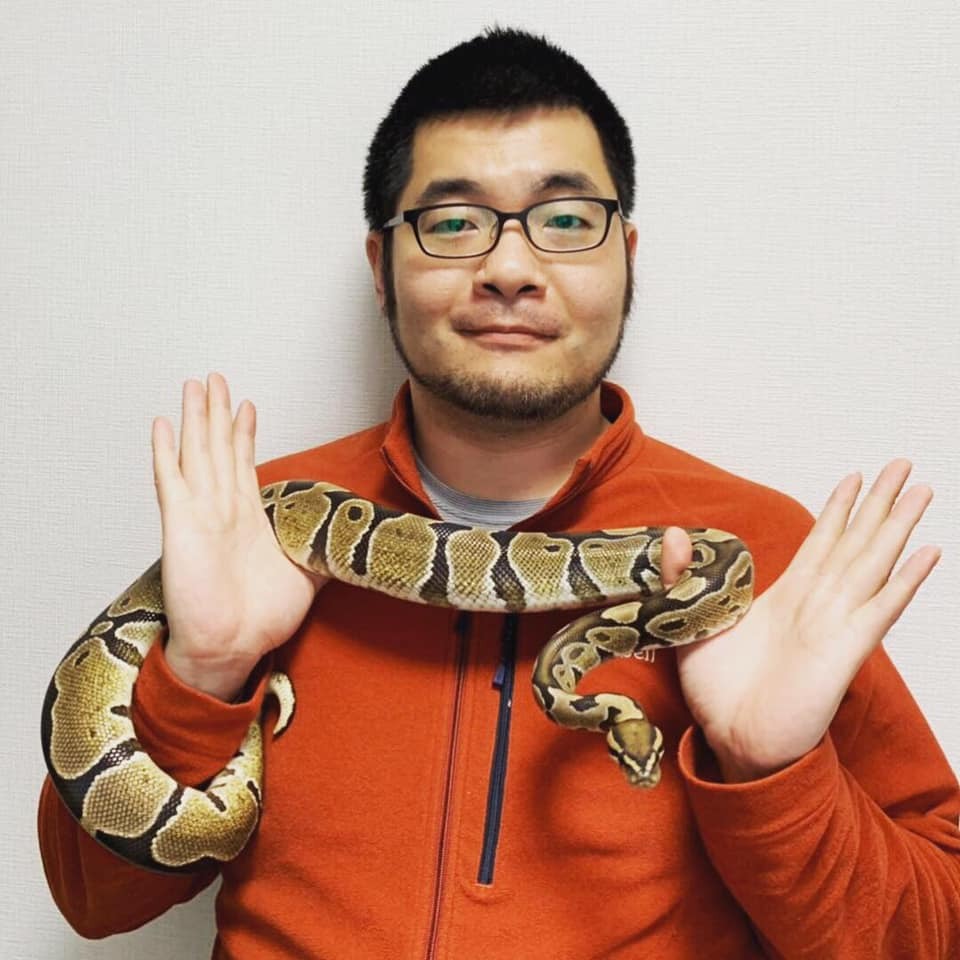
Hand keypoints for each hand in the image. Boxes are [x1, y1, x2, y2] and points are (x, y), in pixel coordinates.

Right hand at [152, 373, 326, 700]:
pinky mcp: (182, 527)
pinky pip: (172, 482)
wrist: (234, 646)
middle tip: (216, 379)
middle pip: (219, 448)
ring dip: (197, 419)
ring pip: (198, 454)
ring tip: (196, 386)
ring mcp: (200, 515)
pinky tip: (164, 426)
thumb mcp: (308, 575)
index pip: (244, 464)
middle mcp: (222, 510)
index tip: (247, 406)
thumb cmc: (261, 618)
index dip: (244, 434)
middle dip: (218, 413)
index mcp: (248, 518)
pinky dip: (166, 453)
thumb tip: (351, 542)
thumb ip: (324, 552)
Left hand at [659, 459, 939, 781]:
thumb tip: (675, 535)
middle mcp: (816, 606)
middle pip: (855, 543)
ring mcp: (834, 626)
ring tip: (921, 490)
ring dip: (897, 527)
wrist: (731, 740)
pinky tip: (926, 554)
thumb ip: (681, 577)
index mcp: (785, 598)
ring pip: (872, 564)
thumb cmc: (717, 690)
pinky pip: (879, 610)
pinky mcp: (842, 651)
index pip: (820, 544)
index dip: (839, 511)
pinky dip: (904, 582)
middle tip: (903, 465)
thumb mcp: (688, 621)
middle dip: (879, 504)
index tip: (855, 478)